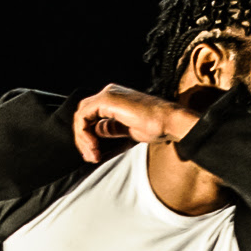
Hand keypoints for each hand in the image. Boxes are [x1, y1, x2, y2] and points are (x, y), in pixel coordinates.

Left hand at [72, 83, 203, 164]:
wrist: (169, 122)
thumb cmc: (157, 126)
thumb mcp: (127, 130)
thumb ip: (111, 129)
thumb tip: (97, 133)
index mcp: (114, 99)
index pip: (90, 115)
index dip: (87, 136)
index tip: (94, 154)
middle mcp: (109, 93)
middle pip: (84, 115)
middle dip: (83, 138)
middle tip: (90, 156)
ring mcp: (108, 95)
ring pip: (81, 115)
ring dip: (83, 138)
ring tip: (92, 154)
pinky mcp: (106, 99)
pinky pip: (84, 115)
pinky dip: (84, 132)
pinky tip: (93, 146)